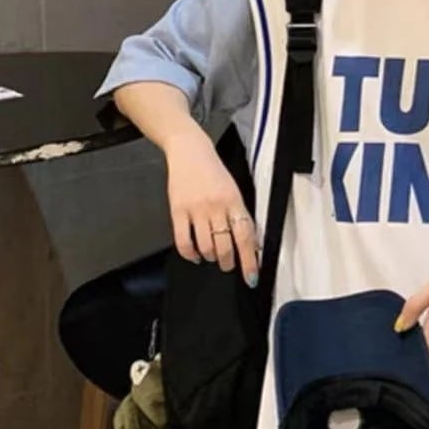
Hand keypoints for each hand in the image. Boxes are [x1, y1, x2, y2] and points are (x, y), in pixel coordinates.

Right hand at [163, 129, 258, 285]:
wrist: (190, 151)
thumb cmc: (214, 173)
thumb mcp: (235, 192)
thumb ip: (241, 216)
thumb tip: (250, 245)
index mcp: (235, 202)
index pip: (246, 237)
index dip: (249, 260)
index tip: (251, 276)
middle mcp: (216, 207)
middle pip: (224, 246)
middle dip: (228, 262)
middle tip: (228, 265)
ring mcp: (196, 209)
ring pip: (205, 246)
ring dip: (211, 257)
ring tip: (212, 256)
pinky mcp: (177, 211)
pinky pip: (183, 241)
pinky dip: (190, 254)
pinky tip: (195, 254)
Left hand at [394, 253, 428, 362]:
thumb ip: (415, 306)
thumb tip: (399, 327)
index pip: (418, 352)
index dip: (404, 350)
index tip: (394, 342)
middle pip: (426, 356)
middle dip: (412, 350)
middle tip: (399, 336)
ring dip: (424, 349)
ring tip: (412, 334)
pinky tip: (428, 334)